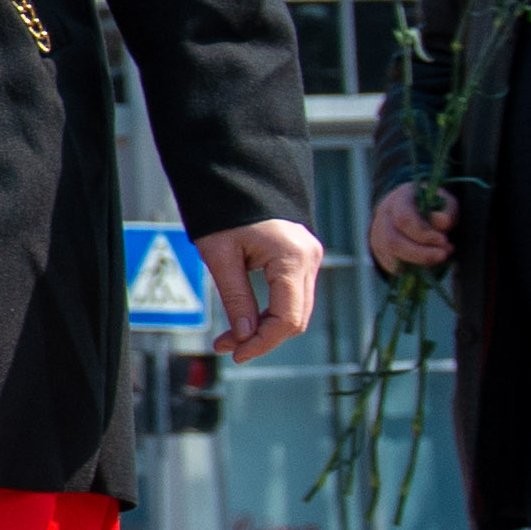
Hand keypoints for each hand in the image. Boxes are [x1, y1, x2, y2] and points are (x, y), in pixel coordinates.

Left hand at [202, 219, 324, 361]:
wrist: (236, 175)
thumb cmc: (223, 210)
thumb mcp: (220, 256)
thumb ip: (236, 297)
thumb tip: (245, 337)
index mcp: (292, 257)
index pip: (287, 318)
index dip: (263, 343)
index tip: (235, 354)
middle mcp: (310, 257)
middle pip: (296, 318)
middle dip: (261, 338)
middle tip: (225, 347)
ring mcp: (310, 256)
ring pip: (295, 309)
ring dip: (264, 327)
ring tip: (228, 337)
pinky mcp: (303, 257)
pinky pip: (291, 295)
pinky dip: (269, 311)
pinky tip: (244, 321)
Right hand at [366, 182, 453, 274]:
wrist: (418, 206)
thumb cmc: (434, 205)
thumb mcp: (445, 202)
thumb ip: (446, 211)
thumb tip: (444, 222)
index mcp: (401, 197)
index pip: (404, 218)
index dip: (423, 233)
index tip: (444, 241)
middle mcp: (384, 212)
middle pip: (392, 239)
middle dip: (419, 253)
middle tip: (443, 256)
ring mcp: (377, 229)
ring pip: (388, 253)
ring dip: (414, 262)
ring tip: (435, 261)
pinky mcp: (377, 244)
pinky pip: (386, 262)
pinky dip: (405, 268)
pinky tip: (422, 266)